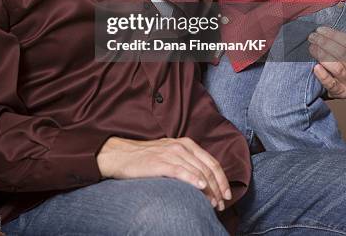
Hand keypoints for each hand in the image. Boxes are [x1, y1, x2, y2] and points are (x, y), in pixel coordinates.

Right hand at [97, 136, 231, 210]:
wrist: (121, 155)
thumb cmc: (146, 158)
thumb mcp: (170, 154)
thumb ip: (186, 162)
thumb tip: (204, 181)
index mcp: (186, 144)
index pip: (211, 162)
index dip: (222, 179)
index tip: (227, 194)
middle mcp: (181, 146)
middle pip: (208, 168)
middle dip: (218, 188)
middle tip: (221, 204)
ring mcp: (171, 153)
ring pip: (197, 171)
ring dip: (209, 189)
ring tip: (213, 203)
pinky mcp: (160, 162)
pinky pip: (181, 171)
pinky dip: (193, 179)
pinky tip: (200, 188)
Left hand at [309, 26, 345, 97]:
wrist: (345, 83)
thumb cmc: (342, 63)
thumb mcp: (342, 52)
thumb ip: (337, 44)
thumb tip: (323, 32)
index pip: (345, 42)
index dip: (333, 35)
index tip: (320, 30)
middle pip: (341, 53)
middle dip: (324, 43)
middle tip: (312, 37)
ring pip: (337, 68)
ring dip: (322, 55)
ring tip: (312, 48)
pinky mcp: (340, 91)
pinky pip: (332, 85)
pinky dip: (323, 76)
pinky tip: (316, 68)